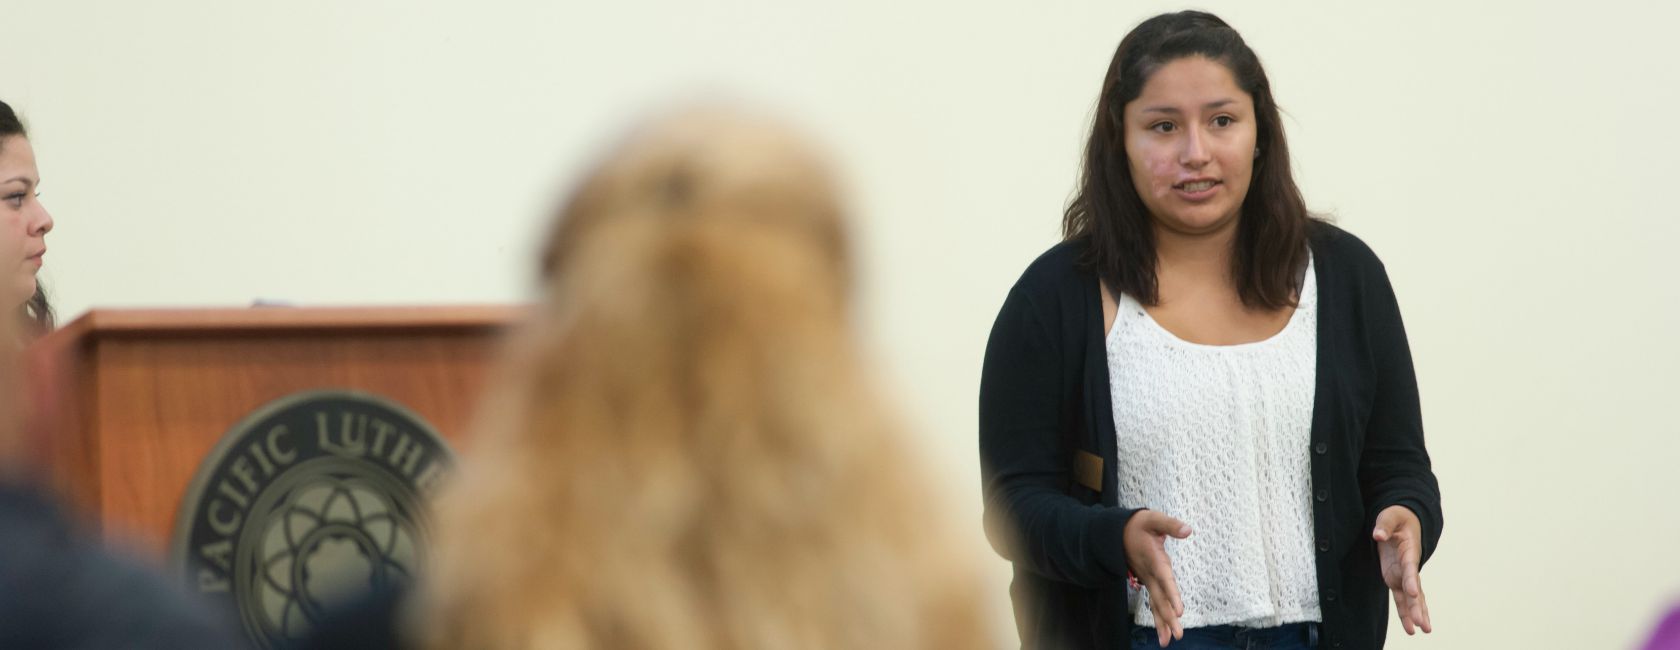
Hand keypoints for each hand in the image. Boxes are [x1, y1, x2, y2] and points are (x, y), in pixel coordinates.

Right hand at [1124, 510, 1191, 647]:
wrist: (1116, 533)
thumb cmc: (1137, 525)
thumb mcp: (1153, 519)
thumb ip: (1170, 524)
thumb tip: (1187, 530)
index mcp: (1153, 559)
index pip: (1164, 578)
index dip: (1171, 594)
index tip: (1179, 610)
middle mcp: (1150, 574)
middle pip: (1159, 598)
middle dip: (1168, 617)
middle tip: (1177, 634)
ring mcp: (1148, 580)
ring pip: (1155, 604)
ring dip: (1162, 623)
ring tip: (1167, 641)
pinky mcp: (1148, 583)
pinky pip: (1153, 603)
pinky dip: (1158, 618)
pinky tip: (1163, 633)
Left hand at [1373, 505, 1432, 634]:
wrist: (1403, 523)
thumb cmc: (1397, 518)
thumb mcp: (1390, 516)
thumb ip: (1384, 525)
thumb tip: (1378, 535)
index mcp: (1410, 551)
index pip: (1410, 568)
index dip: (1412, 580)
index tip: (1413, 592)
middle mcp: (1410, 567)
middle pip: (1415, 590)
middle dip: (1418, 607)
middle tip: (1423, 624)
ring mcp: (1404, 576)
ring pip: (1412, 598)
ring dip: (1416, 614)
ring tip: (1423, 631)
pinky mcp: (1397, 580)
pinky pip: (1402, 599)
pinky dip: (1405, 613)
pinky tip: (1410, 629)